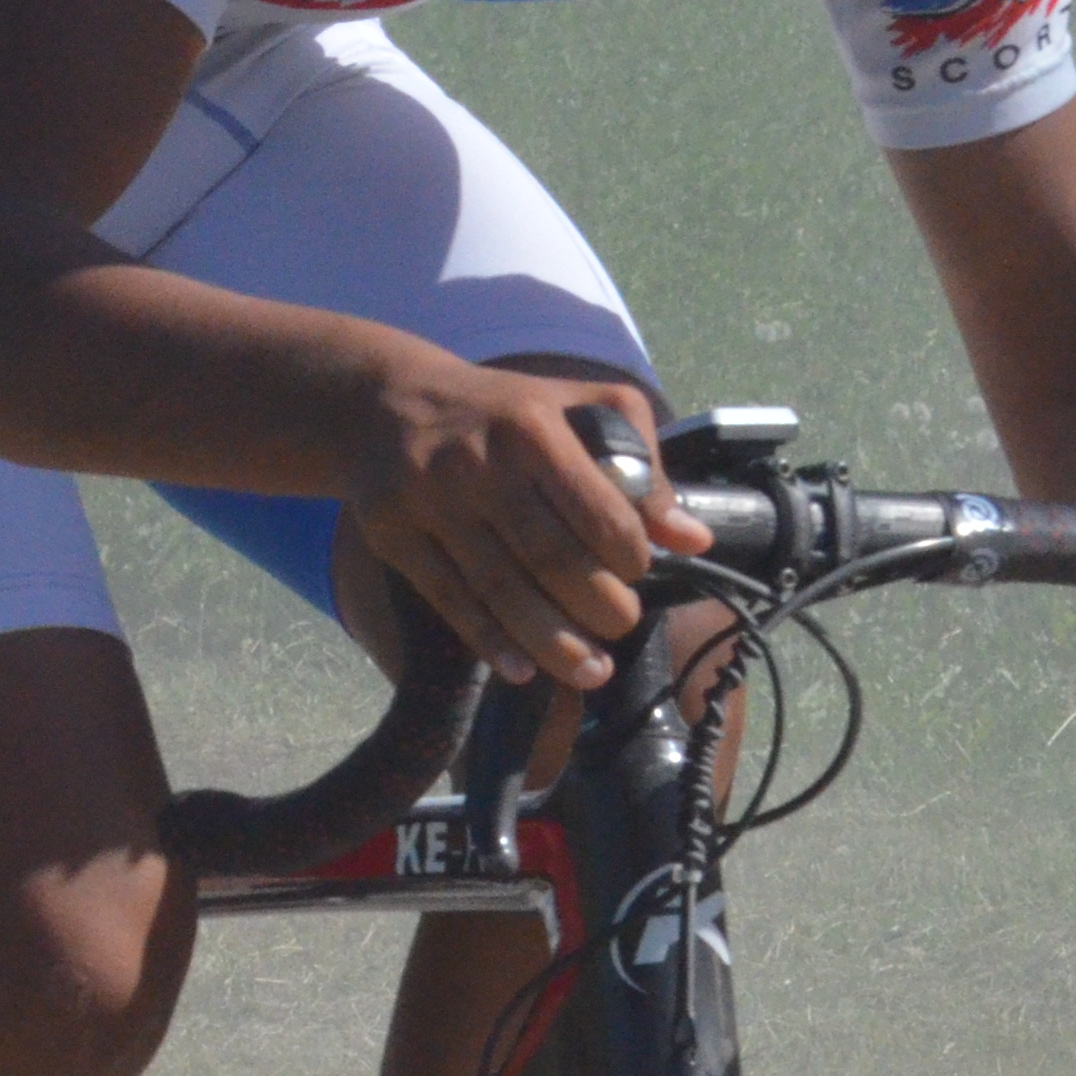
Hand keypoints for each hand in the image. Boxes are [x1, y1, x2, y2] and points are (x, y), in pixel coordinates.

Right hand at [335, 355, 710, 689]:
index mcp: (532, 427)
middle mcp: (477, 463)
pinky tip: (522, 668)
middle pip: (550, 558)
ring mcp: (428, 501)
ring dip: (552, 641)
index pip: (598, 511)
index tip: (637, 574)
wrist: (382, 403)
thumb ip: (641, 465)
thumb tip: (693, 538)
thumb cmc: (499, 411)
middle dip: (599, 607)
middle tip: (619, 625)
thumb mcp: (575, 408)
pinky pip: (448, 598)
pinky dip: (488, 640)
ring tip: (590, 671)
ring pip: (500, 588)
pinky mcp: (392, 533)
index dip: (629, 558)